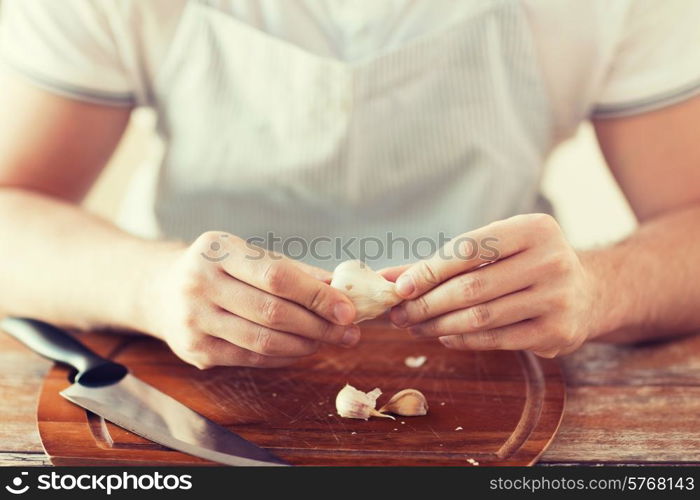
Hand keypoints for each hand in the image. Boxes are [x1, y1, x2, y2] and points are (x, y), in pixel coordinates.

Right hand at [140, 232, 358, 368]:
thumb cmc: (217, 269)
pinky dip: (285, 357)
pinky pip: (252, 359)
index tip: (348, 309)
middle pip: (273, 312)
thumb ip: (292, 270)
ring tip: (329, 340)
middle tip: (349, 332)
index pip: (276, 276)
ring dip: (306, 344)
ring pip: (264, 341)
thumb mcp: (247, 255)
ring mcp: (194, 321)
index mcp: (217, 250)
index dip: (316, 295)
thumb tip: (339, 287)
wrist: (161, 291)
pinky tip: (302, 349)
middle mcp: (199, 284)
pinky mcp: (197, 351)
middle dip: (320, 325)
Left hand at [387, 214, 598, 356]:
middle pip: (472, 286)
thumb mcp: (495, 250)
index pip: (471, 248)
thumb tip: (385, 278)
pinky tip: (444, 336)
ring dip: (438, 325)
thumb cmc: (524, 264)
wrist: (588, 292)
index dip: (431, 269)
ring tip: (414, 327)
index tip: (399, 288)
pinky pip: (497, 339)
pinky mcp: (558, 331)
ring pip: (481, 316)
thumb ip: (443, 262)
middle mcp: (552, 259)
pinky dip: (463, 340)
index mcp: (534, 228)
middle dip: (426, 303)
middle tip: (398, 315)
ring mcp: (558, 297)